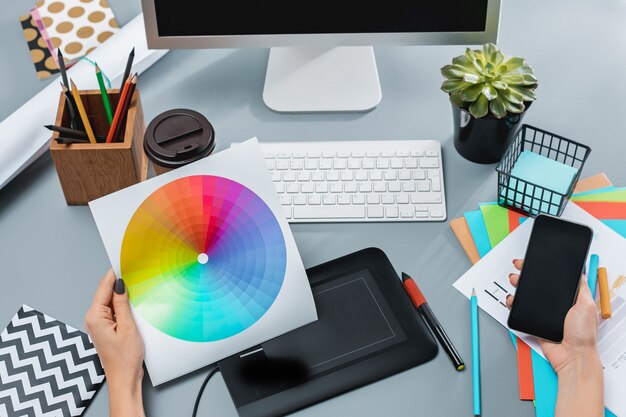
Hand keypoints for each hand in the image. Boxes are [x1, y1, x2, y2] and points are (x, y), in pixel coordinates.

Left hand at [85, 270, 144, 416]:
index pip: (103, 287)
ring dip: (122, 294)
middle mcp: (93, 318)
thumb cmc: (125, 358)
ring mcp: (100, 323)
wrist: (124, 378)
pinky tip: (133, 303)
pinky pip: (114, 310)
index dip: (113, 273)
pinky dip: (123, 304)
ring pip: (111, 300)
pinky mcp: (107, 327)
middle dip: (119, 283)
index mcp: (95, 316)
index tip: (123, 261)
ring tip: (137, 286)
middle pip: (106, 292)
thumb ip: (122, 304)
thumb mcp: (128, 327)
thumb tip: (119, 284)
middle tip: (135, 271)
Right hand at [506, 258, 602, 416]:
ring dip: (518, 288)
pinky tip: (513, 300)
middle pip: (537, 285)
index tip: (534, 261)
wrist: (571, 356)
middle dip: (526, 275)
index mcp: (568, 298)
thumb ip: (582, 288)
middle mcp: (555, 305)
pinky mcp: (534, 322)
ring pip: (527, 296)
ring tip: (515, 282)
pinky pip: (521, 310)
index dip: (543, 269)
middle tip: (519, 269)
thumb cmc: (583, 335)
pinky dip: (514, 304)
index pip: (553, 279)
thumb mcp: (587, 305)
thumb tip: (580, 272)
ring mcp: (544, 313)